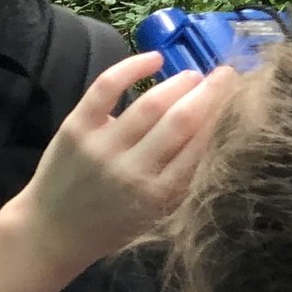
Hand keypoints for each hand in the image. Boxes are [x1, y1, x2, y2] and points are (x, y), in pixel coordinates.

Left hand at [16, 51, 235, 267]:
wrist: (53, 232)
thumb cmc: (113, 225)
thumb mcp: (158, 213)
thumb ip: (183, 179)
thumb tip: (215, 131)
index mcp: (160, 194)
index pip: (201, 146)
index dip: (223, 115)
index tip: (238, 97)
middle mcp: (134, 170)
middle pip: (181, 121)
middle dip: (209, 93)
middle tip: (225, 75)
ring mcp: (102, 147)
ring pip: (150, 104)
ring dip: (178, 83)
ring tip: (193, 75)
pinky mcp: (76, 128)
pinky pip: (106, 88)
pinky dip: (131, 67)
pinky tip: (154, 59)